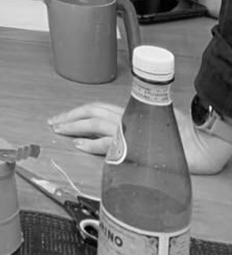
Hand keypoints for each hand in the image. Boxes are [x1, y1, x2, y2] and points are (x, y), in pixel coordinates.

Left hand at [49, 103, 231, 174]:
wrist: (202, 145)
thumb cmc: (182, 135)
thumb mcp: (152, 127)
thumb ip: (133, 128)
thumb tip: (116, 135)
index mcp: (130, 112)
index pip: (97, 108)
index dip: (78, 113)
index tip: (62, 119)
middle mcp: (128, 117)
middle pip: (91, 111)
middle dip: (69, 117)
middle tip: (53, 123)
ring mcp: (132, 130)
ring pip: (95, 123)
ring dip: (74, 127)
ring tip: (59, 131)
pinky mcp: (138, 146)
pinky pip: (109, 144)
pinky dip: (92, 144)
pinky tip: (79, 145)